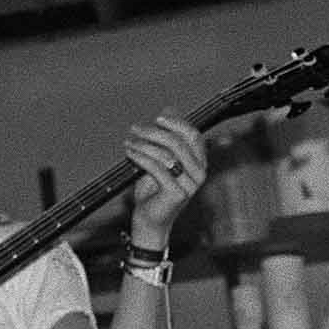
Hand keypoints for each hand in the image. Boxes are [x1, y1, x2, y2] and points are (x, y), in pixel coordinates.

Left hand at [124, 113, 205, 245]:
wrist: (149, 219)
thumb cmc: (154, 189)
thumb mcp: (160, 159)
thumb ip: (166, 137)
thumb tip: (169, 109)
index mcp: (199, 162)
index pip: (194, 135)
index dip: (176, 123)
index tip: (157, 118)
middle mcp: (199, 172)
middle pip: (180, 142)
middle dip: (155, 131)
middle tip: (135, 128)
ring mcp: (190, 184)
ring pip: (167, 154)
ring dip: (144, 144)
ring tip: (129, 141)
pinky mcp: (177, 193)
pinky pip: (157, 168)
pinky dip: (140, 156)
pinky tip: (128, 152)